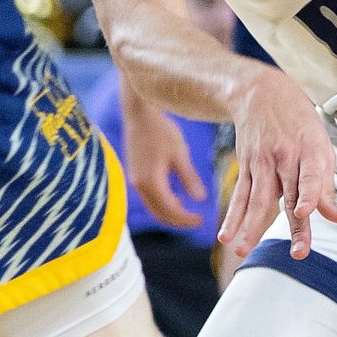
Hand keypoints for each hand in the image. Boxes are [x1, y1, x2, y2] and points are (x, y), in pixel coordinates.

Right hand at [121, 86, 207, 229]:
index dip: (187, 219)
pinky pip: (149, 198)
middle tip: (197, 221)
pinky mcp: (135, 175)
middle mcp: (140, 186)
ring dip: (170, 214)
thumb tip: (201, 199)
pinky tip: (176, 199)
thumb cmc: (161, 130)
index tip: (202, 221)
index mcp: (151, 182)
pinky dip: (162, 204)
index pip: (171, 210)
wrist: (139, 114)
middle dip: (178, 221)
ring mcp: (135, 181)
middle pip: (159, 214)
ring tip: (188, 213)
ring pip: (153, 208)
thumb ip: (189, 178)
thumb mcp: (179, 153)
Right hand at [221, 67, 336, 259]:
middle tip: (298, 253)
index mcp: (310, 150)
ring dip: (250, 228)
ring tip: (244, 250)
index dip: (310, 194)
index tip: (306, 212)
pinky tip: (226, 236)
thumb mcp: (321, 145)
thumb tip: (336, 217)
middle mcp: (285, 157)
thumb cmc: (298, 121)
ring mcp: (262, 162)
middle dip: (294, 226)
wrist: (260, 93)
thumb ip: (326, 185)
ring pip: (257, 199)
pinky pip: (240, 195)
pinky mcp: (246, 166)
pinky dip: (233, 217)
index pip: (311, 175)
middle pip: (288, 196)